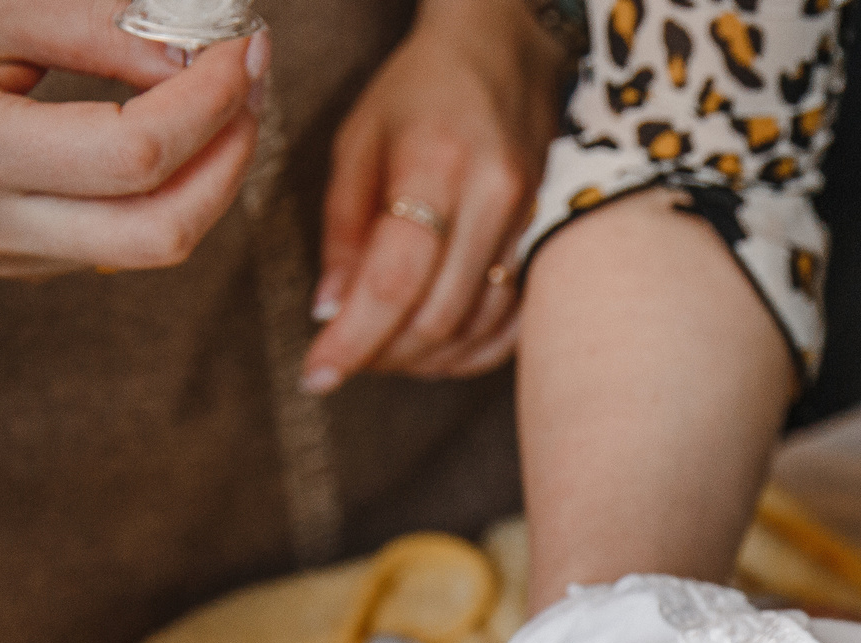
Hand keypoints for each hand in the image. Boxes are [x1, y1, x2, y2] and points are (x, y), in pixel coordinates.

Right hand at [0, 0, 261, 276]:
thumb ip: (91, 28)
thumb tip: (192, 55)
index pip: (134, 156)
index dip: (207, 103)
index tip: (240, 47)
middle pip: (162, 230)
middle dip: (230, 157)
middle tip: (249, 84)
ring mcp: (12, 255)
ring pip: (156, 245)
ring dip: (214, 177)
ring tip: (225, 103)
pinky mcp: (27, 263)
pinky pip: (129, 243)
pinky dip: (176, 191)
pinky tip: (179, 134)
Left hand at [301, 0, 566, 391]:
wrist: (505, 51)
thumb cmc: (420, 89)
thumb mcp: (358, 140)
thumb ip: (344, 228)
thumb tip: (331, 312)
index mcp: (435, 165)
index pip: (394, 279)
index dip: (354, 339)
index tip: (317, 373)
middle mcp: (492, 199)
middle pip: (437, 315)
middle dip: (384, 354)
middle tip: (343, 361)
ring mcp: (526, 224)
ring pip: (475, 327)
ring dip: (423, 358)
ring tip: (381, 353)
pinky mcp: (542, 240)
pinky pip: (508, 320)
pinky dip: (468, 350)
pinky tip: (433, 351)